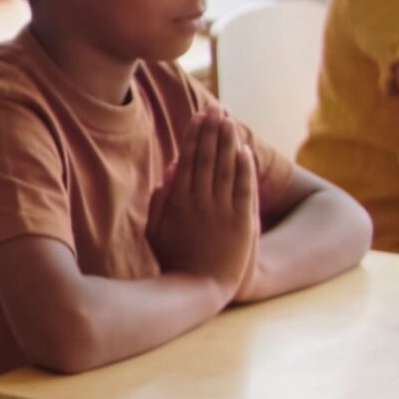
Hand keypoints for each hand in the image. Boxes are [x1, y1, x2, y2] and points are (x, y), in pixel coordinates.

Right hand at [148, 107, 258, 300]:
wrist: (199, 288)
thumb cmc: (174, 261)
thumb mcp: (154, 232)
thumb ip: (159, 202)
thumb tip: (169, 172)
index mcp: (176, 201)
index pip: (187, 159)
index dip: (194, 136)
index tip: (198, 116)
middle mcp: (197, 200)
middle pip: (207, 157)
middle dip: (212, 131)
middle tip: (217, 109)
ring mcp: (220, 210)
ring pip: (225, 167)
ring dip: (228, 141)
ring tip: (231, 121)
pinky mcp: (240, 221)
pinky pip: (242, 187)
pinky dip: (244, 167)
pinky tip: (245, 150)